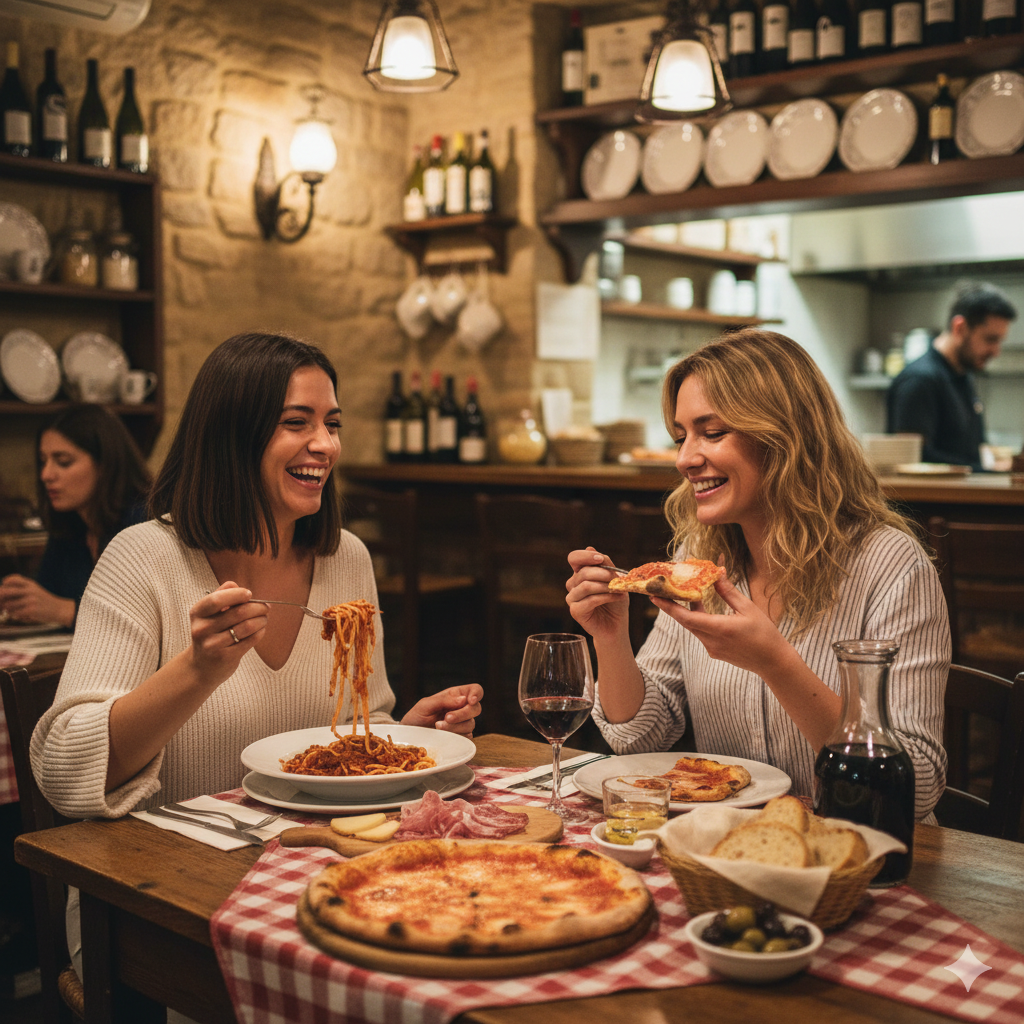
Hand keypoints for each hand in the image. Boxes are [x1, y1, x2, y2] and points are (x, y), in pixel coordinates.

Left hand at [0, 574, 75, 626]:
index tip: (5, 588)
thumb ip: (21, 589)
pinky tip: (20, 615)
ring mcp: (30, 600)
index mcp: (30, 584)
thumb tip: (2, 596)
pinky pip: (14, 613)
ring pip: (8, 605)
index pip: (12, 579)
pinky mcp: (31, 610)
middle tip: (3, 603)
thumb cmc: (44, 601)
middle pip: (5, 591)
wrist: (59, 609)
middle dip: (1, 598)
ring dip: (7, 610)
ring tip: (14, 611)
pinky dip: (15, 615)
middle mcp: (30, 590)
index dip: (5, 584)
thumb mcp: (35, 590)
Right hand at [186, 582, 268, 683]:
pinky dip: (260, 632)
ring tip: (264, 618)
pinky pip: (250, 640)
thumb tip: (238, 586)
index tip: (249, 594)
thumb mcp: (209, 613)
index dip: (237, 594)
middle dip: (258, 607)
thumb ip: (222, 595)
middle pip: (238, 612)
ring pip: (247, 626)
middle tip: (266, 607)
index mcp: (197, 613)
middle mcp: (202, 629)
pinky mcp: (225, 657)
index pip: (216, 600)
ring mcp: (212, 645)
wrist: (202, 666)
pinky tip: (260, 629)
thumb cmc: (211, 634)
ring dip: (261, 620)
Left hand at [402, 684, 482, 736]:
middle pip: (476, 708)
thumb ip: (443, 700)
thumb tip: (463, 699)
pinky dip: (455, 736)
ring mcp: (462, 723)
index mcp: (455, 695)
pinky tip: (443, 735)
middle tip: (446, 718)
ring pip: (471, 724)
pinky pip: (467, 737)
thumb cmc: (416, 716)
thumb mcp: (425, 705)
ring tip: (438, 727)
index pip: (475, 690)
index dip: (477, 694)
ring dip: (455, 727)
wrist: (411, 736)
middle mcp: (461, 708)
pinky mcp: (461, 737)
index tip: (470, 701)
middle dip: (462, 714)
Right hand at [565, 547, 628, 640]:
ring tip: (620, 590)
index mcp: (580, 573)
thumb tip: (590, 548)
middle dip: (604, 574)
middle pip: (583, 572)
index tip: (600, 559)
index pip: (574, 558)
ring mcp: (572, 598)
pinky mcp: (575, 611)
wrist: (617, 624)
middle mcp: (573, 584)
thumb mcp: (615, 579)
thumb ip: (605, 564)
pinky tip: (618, 597)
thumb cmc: (615, 600)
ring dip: (606, 586)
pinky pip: (590, 600)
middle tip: (618, 579)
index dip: (585, 556)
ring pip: (586, 586)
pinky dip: (606, 597)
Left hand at [652, 576, 791, 675]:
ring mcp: (712, 649)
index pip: (687, 618)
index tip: (655, 597)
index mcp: (720, 629)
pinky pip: (701, 633)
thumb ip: (728, 591)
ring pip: (693, 627)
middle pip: (685, 622)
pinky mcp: (715, 652)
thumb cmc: (765, 633)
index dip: (669, 607)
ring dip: (687, 612)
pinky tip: (700, 608)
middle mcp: (712, 642)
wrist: (773, 662)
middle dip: (672, 606)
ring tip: (683, 594)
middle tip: (660, 591)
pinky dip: (698, 620)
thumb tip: (717, 572)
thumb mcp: (748, 608)